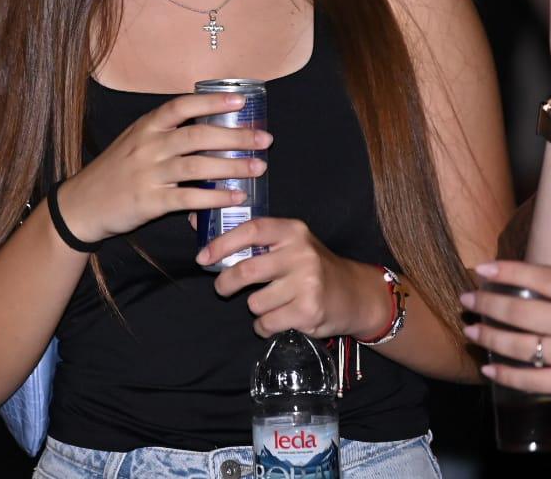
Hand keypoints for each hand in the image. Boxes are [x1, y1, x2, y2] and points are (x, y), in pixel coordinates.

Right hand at [57, 93, 269, 243]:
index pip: (181, 106)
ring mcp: (148, 174)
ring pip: (197, 165)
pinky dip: (215, 197)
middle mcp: (148, 146)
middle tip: (264, 139)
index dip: (212, 101)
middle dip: (235, 136)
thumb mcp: (135, 143)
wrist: (83, 204)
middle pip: (197, 135)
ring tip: (258, 168)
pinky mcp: (149, 202)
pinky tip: (235, 196)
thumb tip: (210, 133)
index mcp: (146, 126)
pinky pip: (188, 197)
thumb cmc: (116, 171)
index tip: (240, 102)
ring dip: (232, 166)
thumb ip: (166, 135)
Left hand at [202, 217, 387, 339]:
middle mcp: (301, 254)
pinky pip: (267, 323)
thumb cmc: (312, 267)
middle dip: (226, 283)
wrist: (354, 294)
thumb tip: (196, 225)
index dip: (222, 243)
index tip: (203, 257)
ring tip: (269, 303)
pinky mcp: (308, 311)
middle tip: (222, 288)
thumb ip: (253, 239)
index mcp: (293, 231)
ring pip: (255, 302)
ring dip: (254, 308)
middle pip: (247, 270)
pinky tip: (277, 318)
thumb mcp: (290, 244)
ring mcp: (307, 284)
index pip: (252, 230)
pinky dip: (264, 326)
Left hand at [461, 261, 550, 414]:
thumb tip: (539, 280)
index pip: (541, 278)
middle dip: (487, 304)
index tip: (481, 269)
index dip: (508, 272)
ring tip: (470, 330)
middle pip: (521, 312)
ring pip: (521, 346)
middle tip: (466, 299)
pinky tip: (489, 369)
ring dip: (490, 337)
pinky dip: (507, 375)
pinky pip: (533, 381)